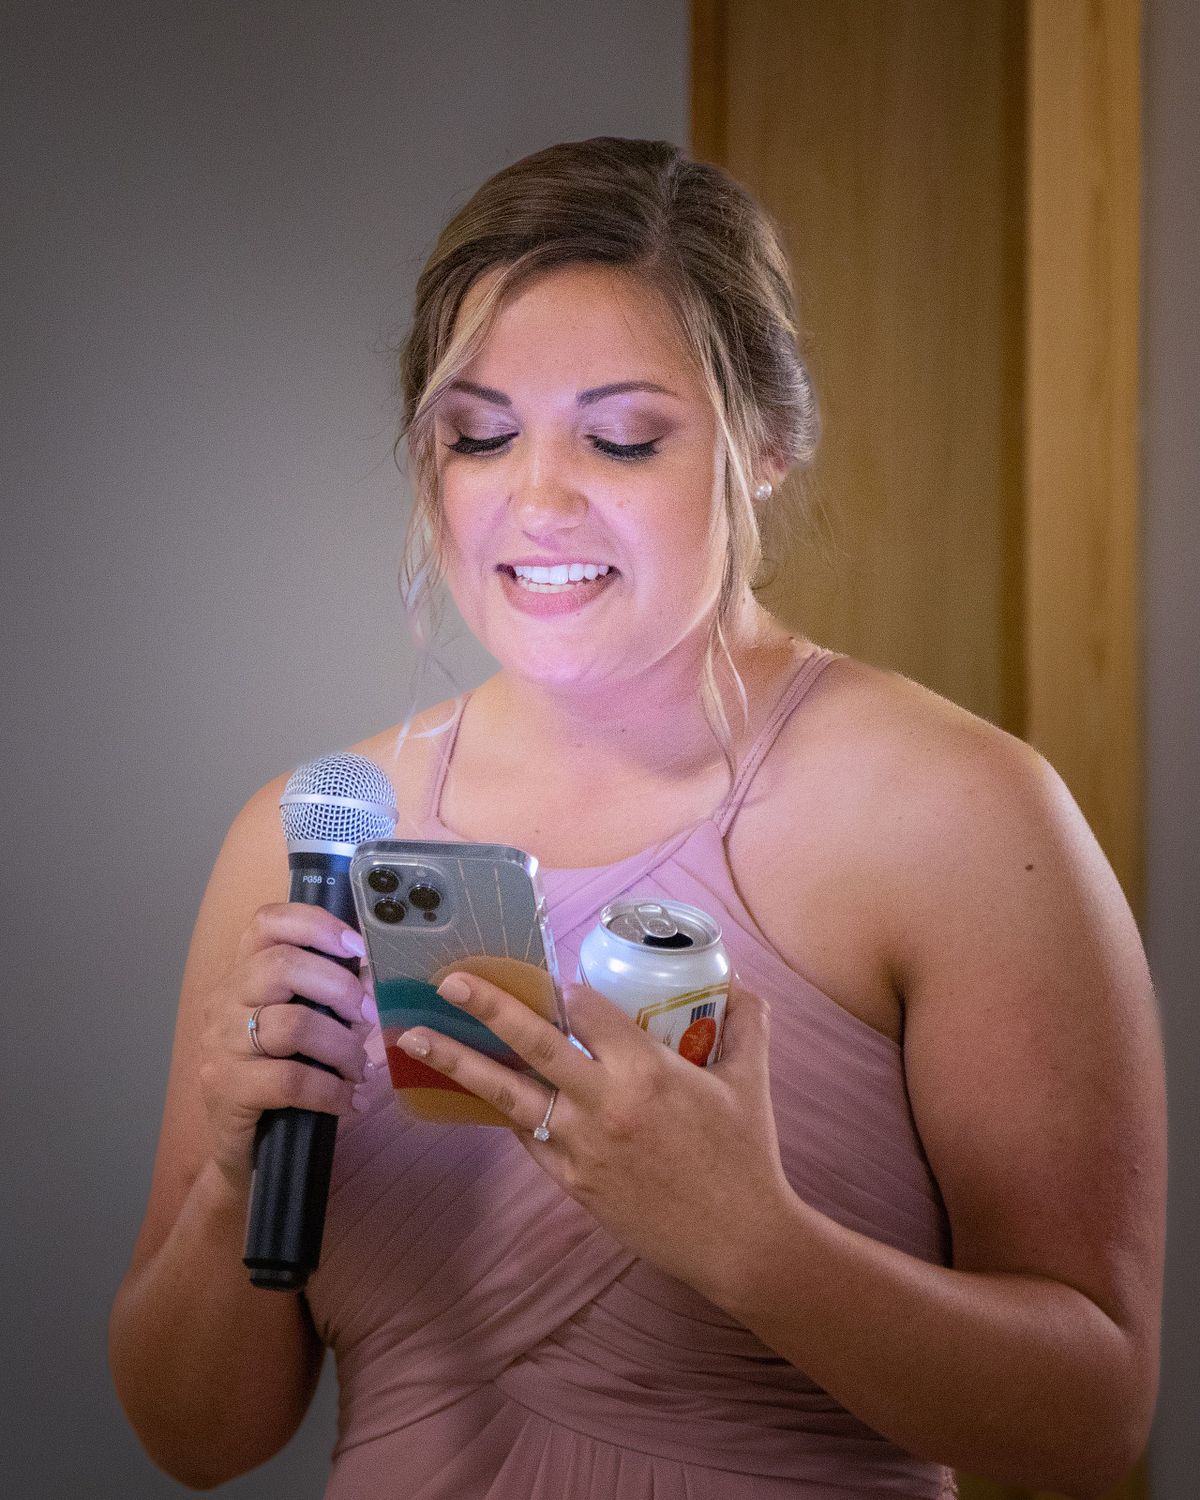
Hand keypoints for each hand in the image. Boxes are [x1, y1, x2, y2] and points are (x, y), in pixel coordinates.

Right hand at [199, 904, 376, 1192]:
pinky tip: (349, 1100)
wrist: (243, 1148)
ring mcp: (221, 1045)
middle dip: (340, 987)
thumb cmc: (281, 1075)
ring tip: (360, 1069)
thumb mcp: (306, 1026)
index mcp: (243, 974)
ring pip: (292, 1025)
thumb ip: (332, 996)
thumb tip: (376, 971)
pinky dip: (332, 1090)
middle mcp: (224, 1001)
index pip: (266, 923)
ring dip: (342, 1046)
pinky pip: (291, 1080)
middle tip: (369, 1016)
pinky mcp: (227, 1089)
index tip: (358, 946)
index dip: (315, 924)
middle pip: (280, 966)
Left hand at [393, 973, 793, 1307]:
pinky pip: (527, 1137)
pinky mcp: (571, 1183)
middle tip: (450, 980)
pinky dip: (505, 1112)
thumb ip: (747, 1024)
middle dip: (489, 1006)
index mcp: (648, 1069)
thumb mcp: (751, 1080)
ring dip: (460, 1062)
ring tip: (416, 1037)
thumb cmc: (746, 1156)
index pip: (587, 1010)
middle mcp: (605, 1103)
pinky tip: (479, 1093)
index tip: (553, 979)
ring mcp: (581, 1146)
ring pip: (509, 1094)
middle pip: (535, 1042)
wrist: (738, 1241)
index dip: (568, 990)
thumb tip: (743, 981)